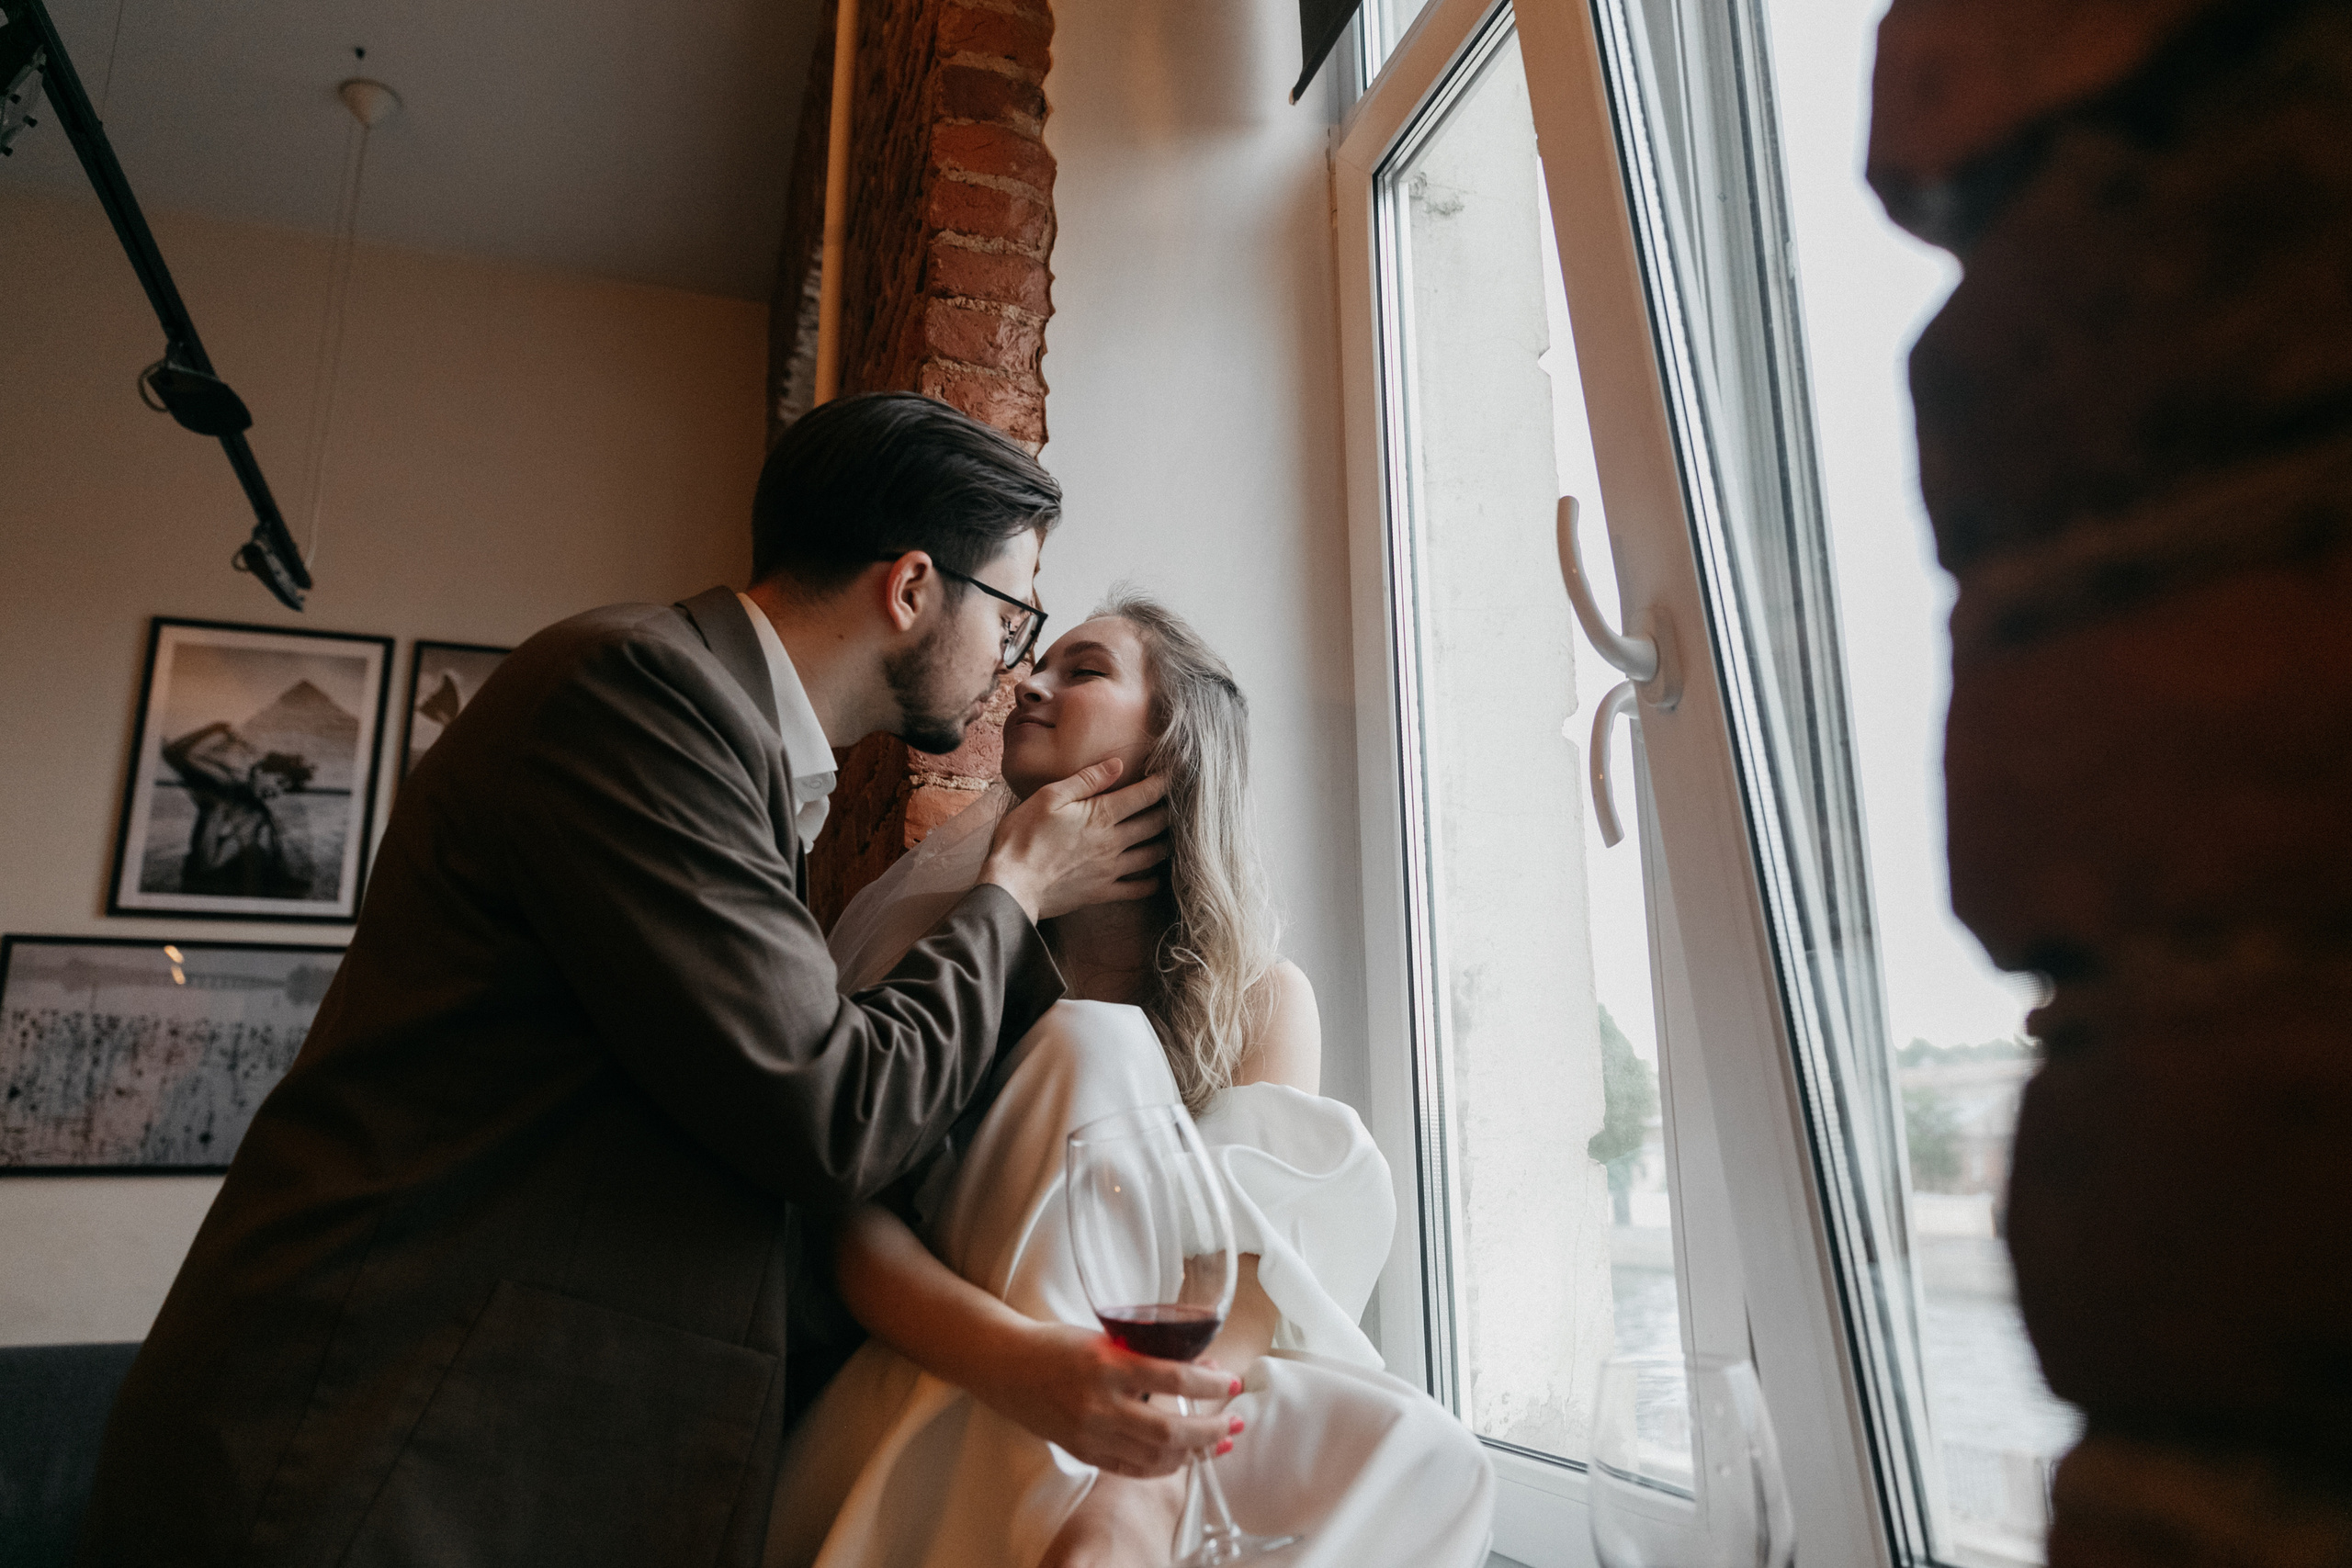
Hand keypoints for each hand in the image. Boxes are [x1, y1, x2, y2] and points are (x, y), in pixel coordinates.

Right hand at [968, 1320, 1241, 1477]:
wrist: (1007, 1367)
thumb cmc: (1057, 1345)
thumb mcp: (1104, 1339)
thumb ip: (1144, 1355)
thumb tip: (1199, 1365)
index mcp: (1108, 1365)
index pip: (1174, 1378)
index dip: (1210, 1384)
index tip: (1231, 1381)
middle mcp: (1100, 1404)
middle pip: (1171, 1431)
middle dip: (1212, 1429)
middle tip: (1234, 1421)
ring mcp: (1091, 1435)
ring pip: (1156, 1458)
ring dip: (1195, 1453)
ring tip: (1217, 1442)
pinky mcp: (1084, 1453)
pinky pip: (1133, 1470)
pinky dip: (1164, 1467)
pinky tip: (1182, 1458)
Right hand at [980, 758, 1171, 920]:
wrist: (1010, 885)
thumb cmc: (1023, 837)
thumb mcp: (1049, 797)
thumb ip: (1086, 780)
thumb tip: (1117, 764)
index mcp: (1101, 815)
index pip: (1144, 795)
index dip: (1162, 782)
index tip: (1173, 773)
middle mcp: (1113, 842)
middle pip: (1155, 824)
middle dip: (1170, 810)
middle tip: (1178, 801)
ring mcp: (1111, 870)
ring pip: (1153, 854)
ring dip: (1166, 842)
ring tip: (1172, 834)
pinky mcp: (1102, 892)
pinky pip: (1138, 889)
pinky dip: (1152, 882)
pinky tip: (1155, 876)